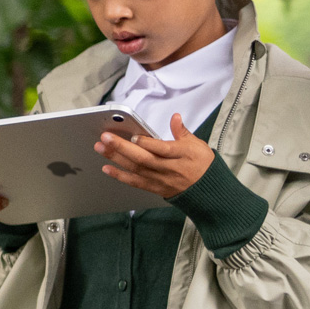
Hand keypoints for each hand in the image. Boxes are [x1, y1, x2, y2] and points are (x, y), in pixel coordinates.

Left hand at [99, 115, 215, 199]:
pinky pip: (136, 183)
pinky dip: (120, 176)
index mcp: (182, 154)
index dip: (147, 143)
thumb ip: (182, 131)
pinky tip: (106, 168)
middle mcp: (170, 168)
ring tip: (100, 147)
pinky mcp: (155, 188)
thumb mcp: (197, 144)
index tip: (133, 136)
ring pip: (136, 169)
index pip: (163, 149)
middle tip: (105, 137)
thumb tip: (175, 117)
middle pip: (143, 158)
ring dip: (116, 158)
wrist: (209, 191)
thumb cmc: (203, 164)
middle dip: (122, 148)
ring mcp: (161, 179)